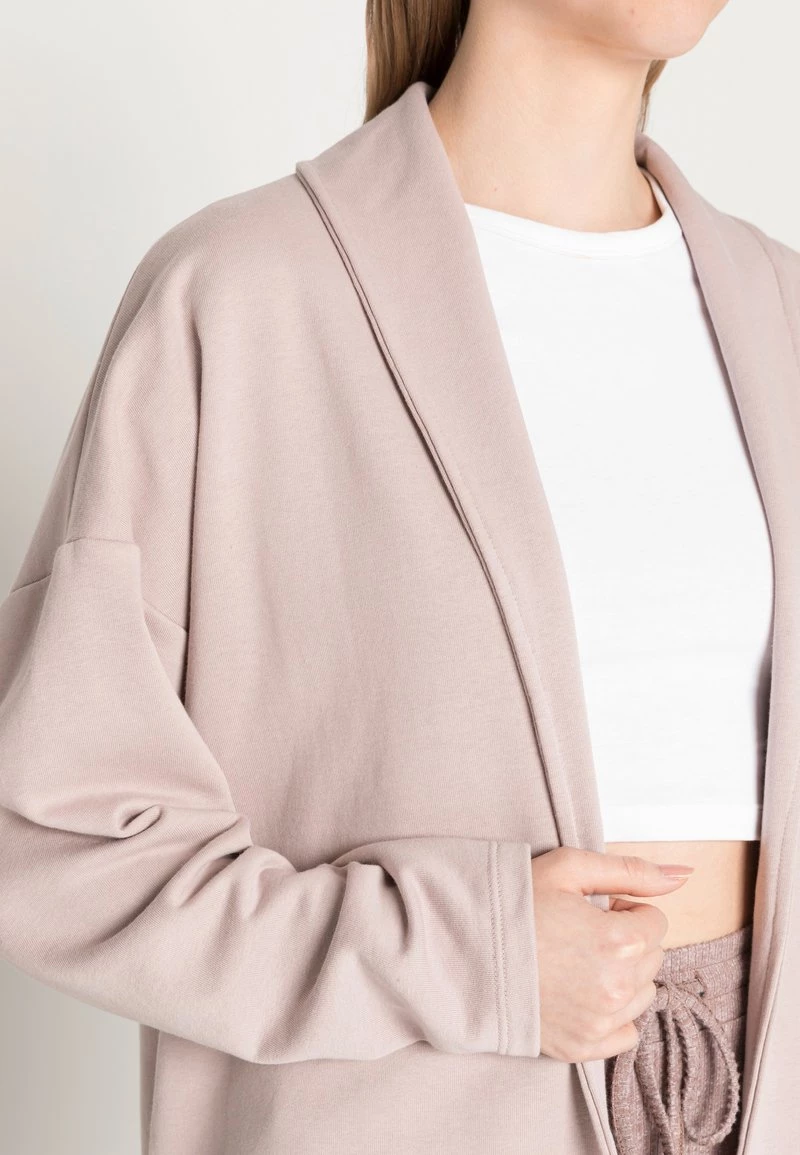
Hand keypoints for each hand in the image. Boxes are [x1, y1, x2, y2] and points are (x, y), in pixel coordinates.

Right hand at [530, 846, 692, 1061]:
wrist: (462, 948)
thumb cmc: (512, 903)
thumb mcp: (568, 867)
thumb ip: (631, 870)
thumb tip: (682, 875)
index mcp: (619, 939)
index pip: (656, 921)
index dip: (626, 908)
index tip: (594, 909)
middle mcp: (616, 986)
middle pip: (653, 957)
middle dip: (627, 940)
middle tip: (581, 930)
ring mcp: (600, 1021)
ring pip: (643, 993)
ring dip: (623, 974)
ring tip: (578, 959)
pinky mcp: (582, 1047)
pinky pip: (627, 1033)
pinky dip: (613, 1014)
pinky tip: (581, 991)